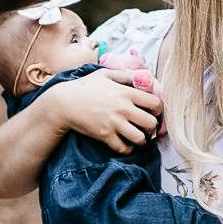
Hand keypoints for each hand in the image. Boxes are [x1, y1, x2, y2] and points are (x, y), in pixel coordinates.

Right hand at [39, 68, 163, 154]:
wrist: (64, 103)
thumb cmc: (85, 87)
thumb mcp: (105, 74)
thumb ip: (126, 75)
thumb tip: (144, 76)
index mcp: (126, 92)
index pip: (155, 103)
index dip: (158, 109)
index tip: (153, 111)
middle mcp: (123, 109)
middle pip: (151, 123)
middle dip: (152, 126)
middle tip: (147, 126)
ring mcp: (114, 124)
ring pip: (140, 138)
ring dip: (141, 139)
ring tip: (137, 136)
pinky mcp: (105, 136)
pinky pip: (124, 148)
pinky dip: (127, 148)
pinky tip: (125, 143)